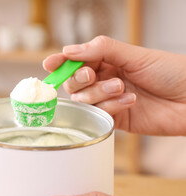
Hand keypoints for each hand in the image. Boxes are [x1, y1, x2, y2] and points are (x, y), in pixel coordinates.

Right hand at [43, 35, 185, 135]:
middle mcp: (104, 80)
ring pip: (84, 100)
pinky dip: (111, 107)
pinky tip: (131, 100)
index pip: (76, 61)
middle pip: (73, 83)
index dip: (61, 62)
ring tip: (122, 87)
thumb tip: (68, 51)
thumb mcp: (134, 55)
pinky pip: (99, 114)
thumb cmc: (170, 71)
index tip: (50, 63)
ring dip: (100, 93)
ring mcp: (108, 100)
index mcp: (107, 61)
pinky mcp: (115, 119)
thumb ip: (100, 50)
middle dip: (79, 79)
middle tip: (91, 75)